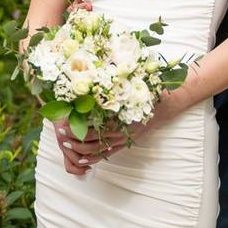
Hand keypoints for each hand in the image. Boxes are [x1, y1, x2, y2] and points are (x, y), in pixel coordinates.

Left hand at [56, 91, 184, 170]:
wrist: (168, 106)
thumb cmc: (150, 92)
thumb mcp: (137, 84)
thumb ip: (121, 80)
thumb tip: (101, 69)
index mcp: (123, 119)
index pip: (96, 127)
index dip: (78, 126)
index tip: (64, 121)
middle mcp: (122, 132)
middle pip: (93, 141)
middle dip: (74, 138)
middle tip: (59, 132)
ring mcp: (123, 140)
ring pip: (97, 150)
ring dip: (79, 149)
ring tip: (64, 144)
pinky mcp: (124, 144)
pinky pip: (106, 155)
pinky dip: (91, 158)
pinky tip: (79, 158)